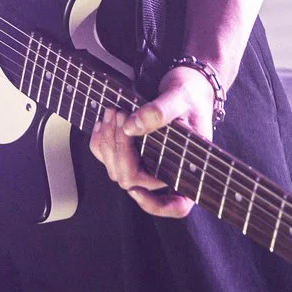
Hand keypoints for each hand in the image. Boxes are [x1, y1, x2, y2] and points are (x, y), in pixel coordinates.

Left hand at [90, 64, 222, 219]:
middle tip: (120, 114)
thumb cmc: (191, 94)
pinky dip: (100, 141)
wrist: (185, 86)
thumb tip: (132, 126)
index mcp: (189, 169)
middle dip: (119, 149)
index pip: (177, 206)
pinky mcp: (130, 154)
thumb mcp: (181, 97)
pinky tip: (104, 121)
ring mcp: (146, 165)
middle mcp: (166, 173)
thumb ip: (161, 111)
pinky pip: (107, 157)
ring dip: (108, 141)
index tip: (136, 190)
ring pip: (115, 170)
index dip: (155, 205)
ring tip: (113, 111)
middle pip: (133, 181)